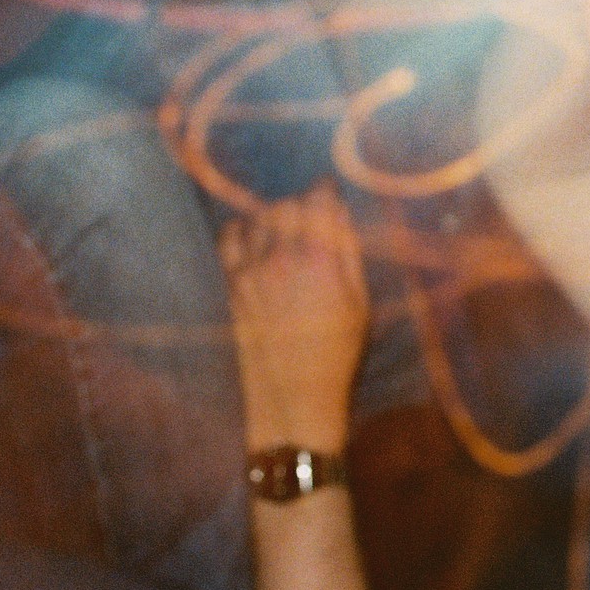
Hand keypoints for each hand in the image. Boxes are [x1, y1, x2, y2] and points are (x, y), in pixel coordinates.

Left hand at [221, 182, 368, 453]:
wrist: (294, 398)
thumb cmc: (338, 356)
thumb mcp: (360, 304)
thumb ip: (349, 254)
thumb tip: (340, 216)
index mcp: (321, 261)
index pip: (317, 201)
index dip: (325, 191)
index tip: (330, 193)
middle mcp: (282, 258)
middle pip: (286, 206)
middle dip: (302, 206)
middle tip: (313, 219)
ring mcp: (251, 270)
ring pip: (258, 218)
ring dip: (274, 218)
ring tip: (288, 233)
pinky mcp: (232, 284)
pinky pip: (230, 238)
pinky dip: (243, 230)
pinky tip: (256, 240)